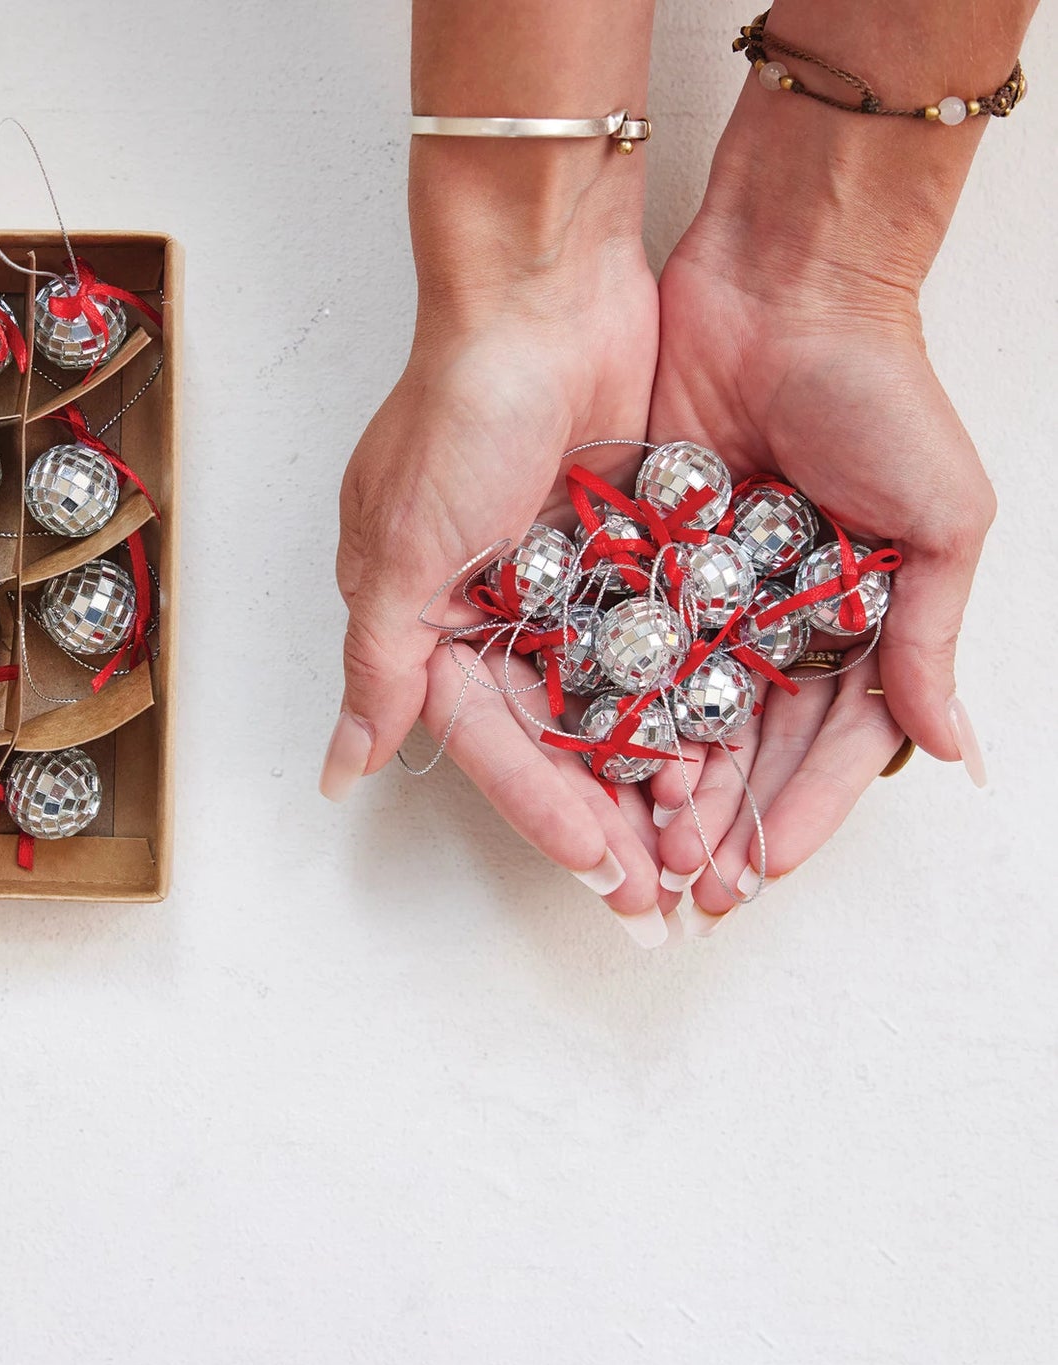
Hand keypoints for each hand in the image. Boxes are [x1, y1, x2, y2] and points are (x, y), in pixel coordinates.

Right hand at [323, 140, 678, 938]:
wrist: (546, 290)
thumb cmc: (457, 411)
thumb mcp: (400, 548)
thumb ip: (380, 667)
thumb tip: (337, 772)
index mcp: (427, 621)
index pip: (486, 741)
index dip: (539, 809)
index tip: (596, 868)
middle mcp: (493, 612)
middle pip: (552, 739)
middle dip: (600, 817)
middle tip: (653, 896)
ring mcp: (566, 584)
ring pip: (610, 705)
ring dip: (647, 773)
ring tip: (696, 844)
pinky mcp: (628, 550)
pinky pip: (658, 644)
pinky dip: (684, 698)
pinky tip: (721, 751)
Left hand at [647, 151, 992, 925]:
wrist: (784, 286)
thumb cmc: (881, 394)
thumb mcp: (937, 520)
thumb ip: (926, 638)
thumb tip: (953, 750)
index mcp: (851, 618)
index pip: (826, 743)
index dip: (796, 811)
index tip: (759, 871)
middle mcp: (774, 616)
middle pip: (744, 744)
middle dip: (720, 818)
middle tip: (687, 885)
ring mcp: (705, 590)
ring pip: (681, 710)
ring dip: (666, 785)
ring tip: (643, 848)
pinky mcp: (644, 556)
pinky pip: (628, 644)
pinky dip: (619, 706)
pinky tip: (604, 764)